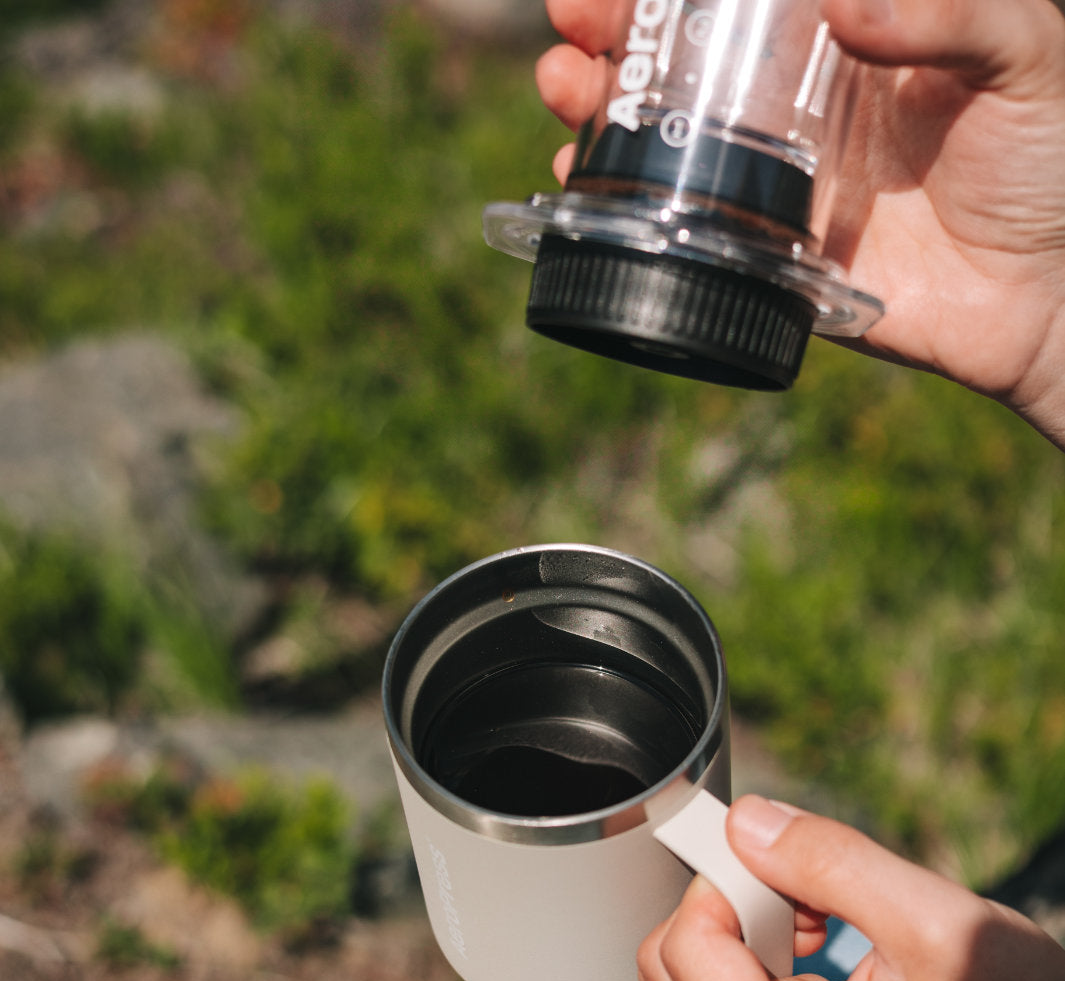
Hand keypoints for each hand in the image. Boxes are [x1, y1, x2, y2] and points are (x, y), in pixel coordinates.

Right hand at [536, 0, 1064, 446]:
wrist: (1044, 295)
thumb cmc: (1048, 158)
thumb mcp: (1022, 54)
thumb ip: (948, 12)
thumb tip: (838, 1)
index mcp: (846, 42)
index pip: (743, 3)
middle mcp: (796, 106)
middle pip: (685, 58)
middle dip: (616, 34)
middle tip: (572, 27)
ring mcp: (773, 181)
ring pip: (666, 135)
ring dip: (601, 107)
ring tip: (565, 90)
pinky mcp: (763, 254)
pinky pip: (679, 226)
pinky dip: (621, 204)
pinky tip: (583, 180)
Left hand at [636, 796, 1064, 980]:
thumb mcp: (933, 920)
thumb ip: (828, 863)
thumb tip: (743, 821)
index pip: (682, 949)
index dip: (724, 882)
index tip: (781, 855)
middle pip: (670, 968)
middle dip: (729, 906)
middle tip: (808, 888)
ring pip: (690, 980)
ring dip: (741, 928)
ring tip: (822, 915)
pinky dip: (758, 952)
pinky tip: (820, 934)